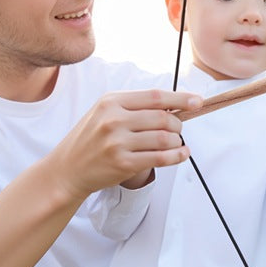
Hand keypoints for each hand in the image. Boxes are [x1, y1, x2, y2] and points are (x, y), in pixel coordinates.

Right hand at [51, 89, 200, 200]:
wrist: (67, 169)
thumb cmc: (91, 139)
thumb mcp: (105, 112)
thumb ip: (134, 107)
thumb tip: (174, 106)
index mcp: (111, 101)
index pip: (155, 97)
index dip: (180, 99)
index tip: (198, 101)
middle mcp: (114, 119)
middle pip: (163, 118)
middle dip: (178, 124)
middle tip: (179, 129)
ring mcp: (117, 142)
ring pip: (165, 138)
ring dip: (177, 141)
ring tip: (177, 143)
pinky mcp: (123, 163)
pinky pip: (160, 158)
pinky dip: (177, 156)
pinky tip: (182, 154)